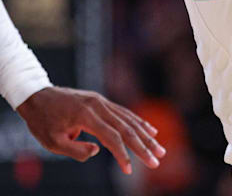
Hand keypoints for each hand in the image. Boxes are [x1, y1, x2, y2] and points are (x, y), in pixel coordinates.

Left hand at [16, 86, 165, 174]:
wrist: (37, 96)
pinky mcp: (102, 101)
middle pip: (127, 128)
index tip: (129, 170)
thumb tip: (98, 151)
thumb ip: (76, 150)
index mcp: (86, 116)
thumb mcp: (52, 142)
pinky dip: (139, 123)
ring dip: (146, 135)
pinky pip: (125, 113)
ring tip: (160, 148)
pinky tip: (150, 131)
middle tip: (158, 159)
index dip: (123, 155)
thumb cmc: (42, 121)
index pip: (112, 138)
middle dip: (144, 146)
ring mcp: (102, 102)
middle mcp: (98, 106)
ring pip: (130, 120)